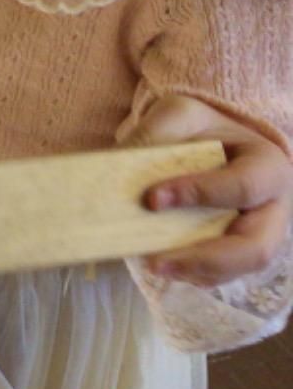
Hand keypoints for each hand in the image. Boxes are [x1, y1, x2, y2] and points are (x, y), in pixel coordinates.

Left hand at [131, 94, 292, 286]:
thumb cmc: (198, 128)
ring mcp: (257, 235)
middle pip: (256, 248)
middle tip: (157, 262)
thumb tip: (117, 167)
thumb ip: (156, 133)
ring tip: (152, 266)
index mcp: (268, 166)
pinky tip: (162, 266)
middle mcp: (271, 208)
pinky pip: (219, 275)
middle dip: (207, 259)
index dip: (200, 194)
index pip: (243, 186)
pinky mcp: (235, 252)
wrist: (207, 142)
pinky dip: (191, 274)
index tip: (153, 198)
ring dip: (195, 272)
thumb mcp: (180, 114)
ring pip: (238, 270)